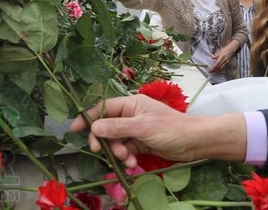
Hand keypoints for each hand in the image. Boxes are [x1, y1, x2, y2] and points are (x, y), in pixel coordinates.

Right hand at [69, 94, 247, 166]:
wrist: (194, 142)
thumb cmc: (170, 128)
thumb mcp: (142, 127)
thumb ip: (117, 127)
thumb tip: (94, 126)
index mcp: (131, 104)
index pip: (104, 108)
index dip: (88, 117)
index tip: (74, 129)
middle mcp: (131, 115)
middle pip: (107, 126)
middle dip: (105, 140)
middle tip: (101, 152)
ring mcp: (136, 130)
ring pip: (116, 141)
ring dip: (118, 152)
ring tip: (127, 160)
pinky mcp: (141, 143)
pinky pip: (126, 150)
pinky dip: (126, 158)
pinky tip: (133, 164)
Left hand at [211, 41, 238, 71]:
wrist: (231, 49)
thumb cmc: (225, 49)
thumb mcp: (219, 51)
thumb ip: (216, 55)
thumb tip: (212, 58)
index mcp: (221, 57)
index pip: (217, 64)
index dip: (213, 68)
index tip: (210, 70)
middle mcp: (224, 60)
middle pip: (219, 67)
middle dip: (214, 70)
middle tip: (210, 72)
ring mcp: (226, 62)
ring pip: (221, 68)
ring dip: (217, 71)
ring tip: (213, 72)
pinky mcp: (227, 63)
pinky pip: (224, 67)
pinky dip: (221, 70)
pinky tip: (218, 71)